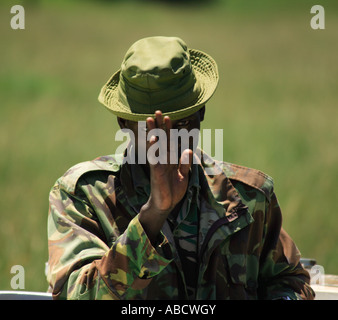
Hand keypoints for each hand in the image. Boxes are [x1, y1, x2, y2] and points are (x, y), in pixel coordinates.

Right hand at [139, 111, 192, 243]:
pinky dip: (154, 148)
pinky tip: (153, 138)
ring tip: (150, 119)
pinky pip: (155, 157)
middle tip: (156, 111)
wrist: (166, 205)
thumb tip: (188, 150)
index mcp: (170, 159)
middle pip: (161, 139)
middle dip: (159, 125)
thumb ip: (185, 163)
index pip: (170, 141)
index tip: (167, 117)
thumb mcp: (183, 176)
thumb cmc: (173, 191)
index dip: (169, 129)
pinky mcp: (157, 171)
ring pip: (156, 145)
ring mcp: (159, 164)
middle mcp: (163, 159)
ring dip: (153, 132)